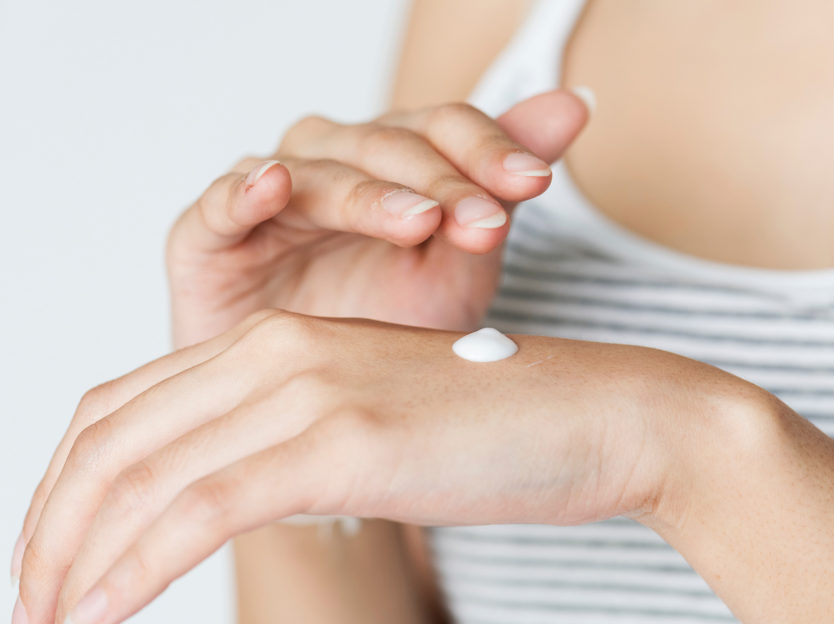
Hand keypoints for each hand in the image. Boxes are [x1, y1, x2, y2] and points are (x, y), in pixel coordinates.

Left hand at [12, 311, 758, 623]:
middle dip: (51, 524)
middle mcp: (278, 351)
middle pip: (113, 435)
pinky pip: (198, 507)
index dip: (69, 484)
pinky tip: (94, 613)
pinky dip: (131, 567)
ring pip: (140, 474)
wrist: (601, 413)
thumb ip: (295, 444)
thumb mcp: (373, 426)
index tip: (51, 556)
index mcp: (279, 344)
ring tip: (45, 618)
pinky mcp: (340, 438)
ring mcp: (307, 388)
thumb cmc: (499, 429)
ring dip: (73, 555)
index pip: (129, 407)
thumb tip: (229, 498)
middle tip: (26, 600)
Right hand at [166, 90, 588, 347]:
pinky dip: (243, 192)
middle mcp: (333, 165)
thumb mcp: (463, 264)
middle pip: (386, 146)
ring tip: (417, 220)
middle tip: (485, 219)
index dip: (489, 148)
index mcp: (395, 163)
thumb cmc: (386, 329)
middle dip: (441, 181)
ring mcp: (270, 199)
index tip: (534, 183)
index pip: (444, 129)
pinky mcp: (207, 239)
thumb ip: (503, 187)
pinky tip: (275, 185)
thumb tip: (576, 102)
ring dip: (367, 191)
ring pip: (317, 170)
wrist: (320, 410)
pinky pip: (220, 205)